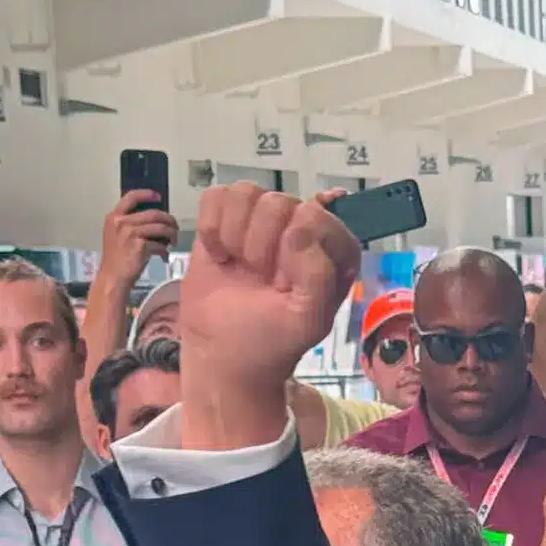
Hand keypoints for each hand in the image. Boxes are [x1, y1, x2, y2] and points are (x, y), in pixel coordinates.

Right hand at [99, 188, 177, 295]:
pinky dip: (164, 250)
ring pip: (160, 227)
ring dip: (172, 234)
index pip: (131, 197)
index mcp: (114, 217)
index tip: (158, 196)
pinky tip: (163, 256)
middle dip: (169, 219)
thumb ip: (129, 223)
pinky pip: (160, 244)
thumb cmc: (117, 259)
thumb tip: (154, 219)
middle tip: (175, 227)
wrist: (113, 277)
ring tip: (174, 240)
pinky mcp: (140, 246)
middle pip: (153, 213)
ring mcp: (130, 234)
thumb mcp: (117, 235)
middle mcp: (121, 222)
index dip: (146, 194)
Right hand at [178, 185, 358, 435]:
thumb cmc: (271, 340)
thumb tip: (298, 228)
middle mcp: (302, 227)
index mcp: (334, 250)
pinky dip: (211, 228)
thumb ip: (318, 274)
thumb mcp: (308, 319)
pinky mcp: (227, 218)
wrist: (222, 352)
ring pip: (246, 193)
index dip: (292, 251)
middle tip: (259, 279)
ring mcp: (264, 219)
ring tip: (240, 266)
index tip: (283, 285)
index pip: (316, 217)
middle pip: (278, 202)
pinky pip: (217, 195)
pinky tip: (220, 255)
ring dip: (235, 236)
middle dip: (260, 247)